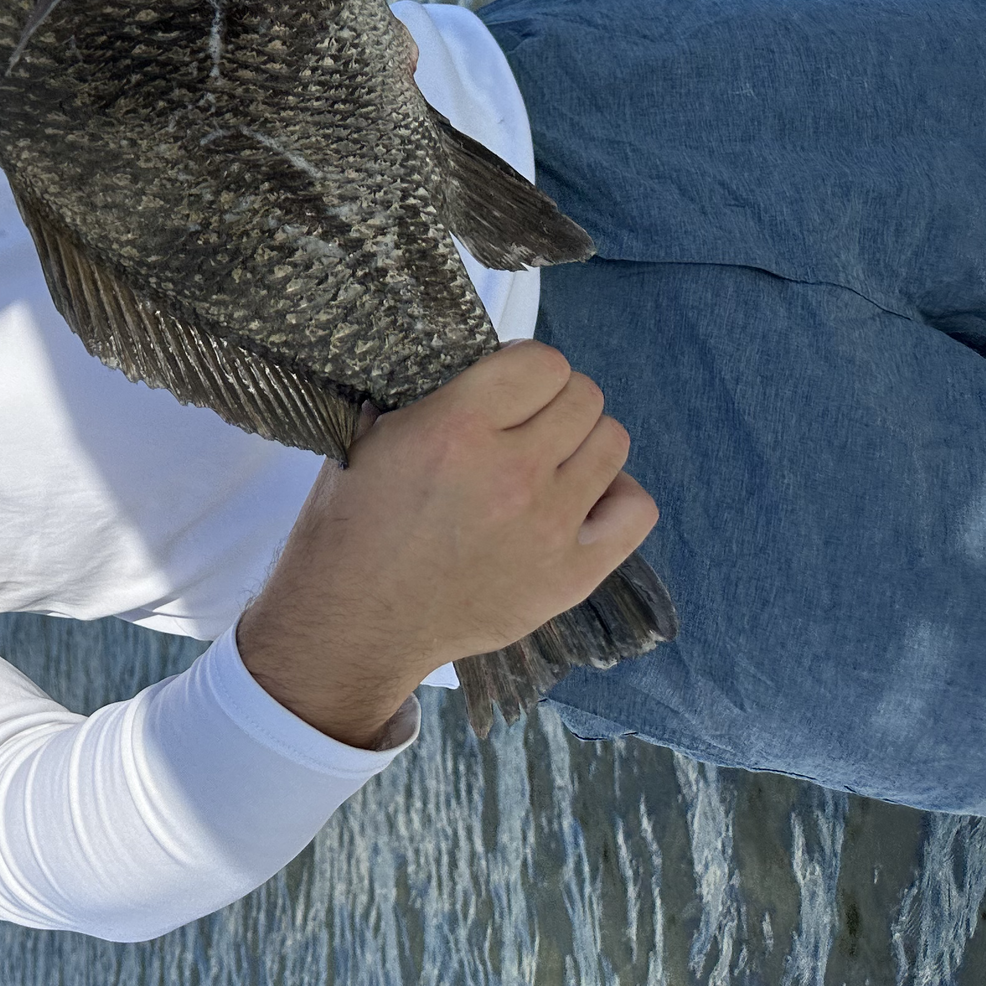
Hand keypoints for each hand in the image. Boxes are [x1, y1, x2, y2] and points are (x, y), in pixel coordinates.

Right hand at [233, 342, 656, 747]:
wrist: (354, 623)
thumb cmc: (349, 530)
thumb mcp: (366, 442)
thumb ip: (426, 402)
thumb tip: (472, 376)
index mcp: (455, 428)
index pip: (541, 361)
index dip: (524, 368)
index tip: (504, 388)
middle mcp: (513, 471)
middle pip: (584, 397)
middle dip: (554, 402)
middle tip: (525, 427)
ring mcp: (550, 525)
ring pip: (613, 443)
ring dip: (582, 443)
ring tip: (550, 464)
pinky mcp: (572, 574)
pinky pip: (635, 509)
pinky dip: (615, 496)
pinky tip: (579, 502)